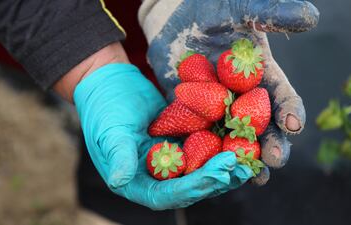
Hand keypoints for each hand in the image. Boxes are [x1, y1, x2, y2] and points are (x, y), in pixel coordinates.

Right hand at [73, 64, 252, 209]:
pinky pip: (201, 150)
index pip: (166, 195)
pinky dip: (218, 148)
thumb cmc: (104, 109)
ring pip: (199, 170)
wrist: (111, 84)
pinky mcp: (180, 143)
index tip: (218, 173)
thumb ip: (118, 157)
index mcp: (136, 181)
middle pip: (189, 187)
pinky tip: (238, 142)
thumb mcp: (109, 133)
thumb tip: (120, 181)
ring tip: (246, 162)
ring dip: (222, 169)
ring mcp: (170, 159)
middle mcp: (156, 175)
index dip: (193, 187)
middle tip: (241, 169)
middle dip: (216, 180)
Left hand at [140, 0, 318, 184]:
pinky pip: (202, 137)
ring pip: (235, 140)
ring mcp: (218, 109)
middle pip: (263, 127)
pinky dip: (206, 154)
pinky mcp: (193, 115)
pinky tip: (208, 168)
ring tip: (249, 176)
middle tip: (273, 159)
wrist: (173, 18)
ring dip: (243, 158)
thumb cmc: (210, 9)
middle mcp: (244, 99)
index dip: (290, 110)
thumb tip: (311, 17)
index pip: (282, 98)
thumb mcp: (240, 10)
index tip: (293, 123)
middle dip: (270, 144)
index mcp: (262, 77)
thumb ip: (270, 13)